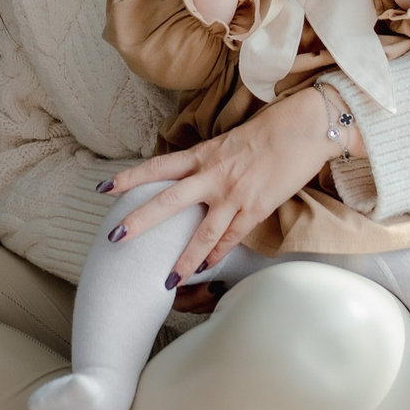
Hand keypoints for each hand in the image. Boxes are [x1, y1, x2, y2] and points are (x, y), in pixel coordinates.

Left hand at [104, 85, 334, 281]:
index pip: (158, 167)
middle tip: (115, 237)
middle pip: (168, 201)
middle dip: (140, 221)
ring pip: (201, 233)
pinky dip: (217, 256)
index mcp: (203, 155)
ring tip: (167, 282)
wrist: (304, 127)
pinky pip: (231, 238)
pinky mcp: (256, 208)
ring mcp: (234, 194)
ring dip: (182, 260)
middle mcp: (212, 175)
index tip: (104, 188)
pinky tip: (205, 270)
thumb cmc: (268, 131)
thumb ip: (208, 162)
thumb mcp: (228, 143)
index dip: (130, 177)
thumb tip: (193, 179)